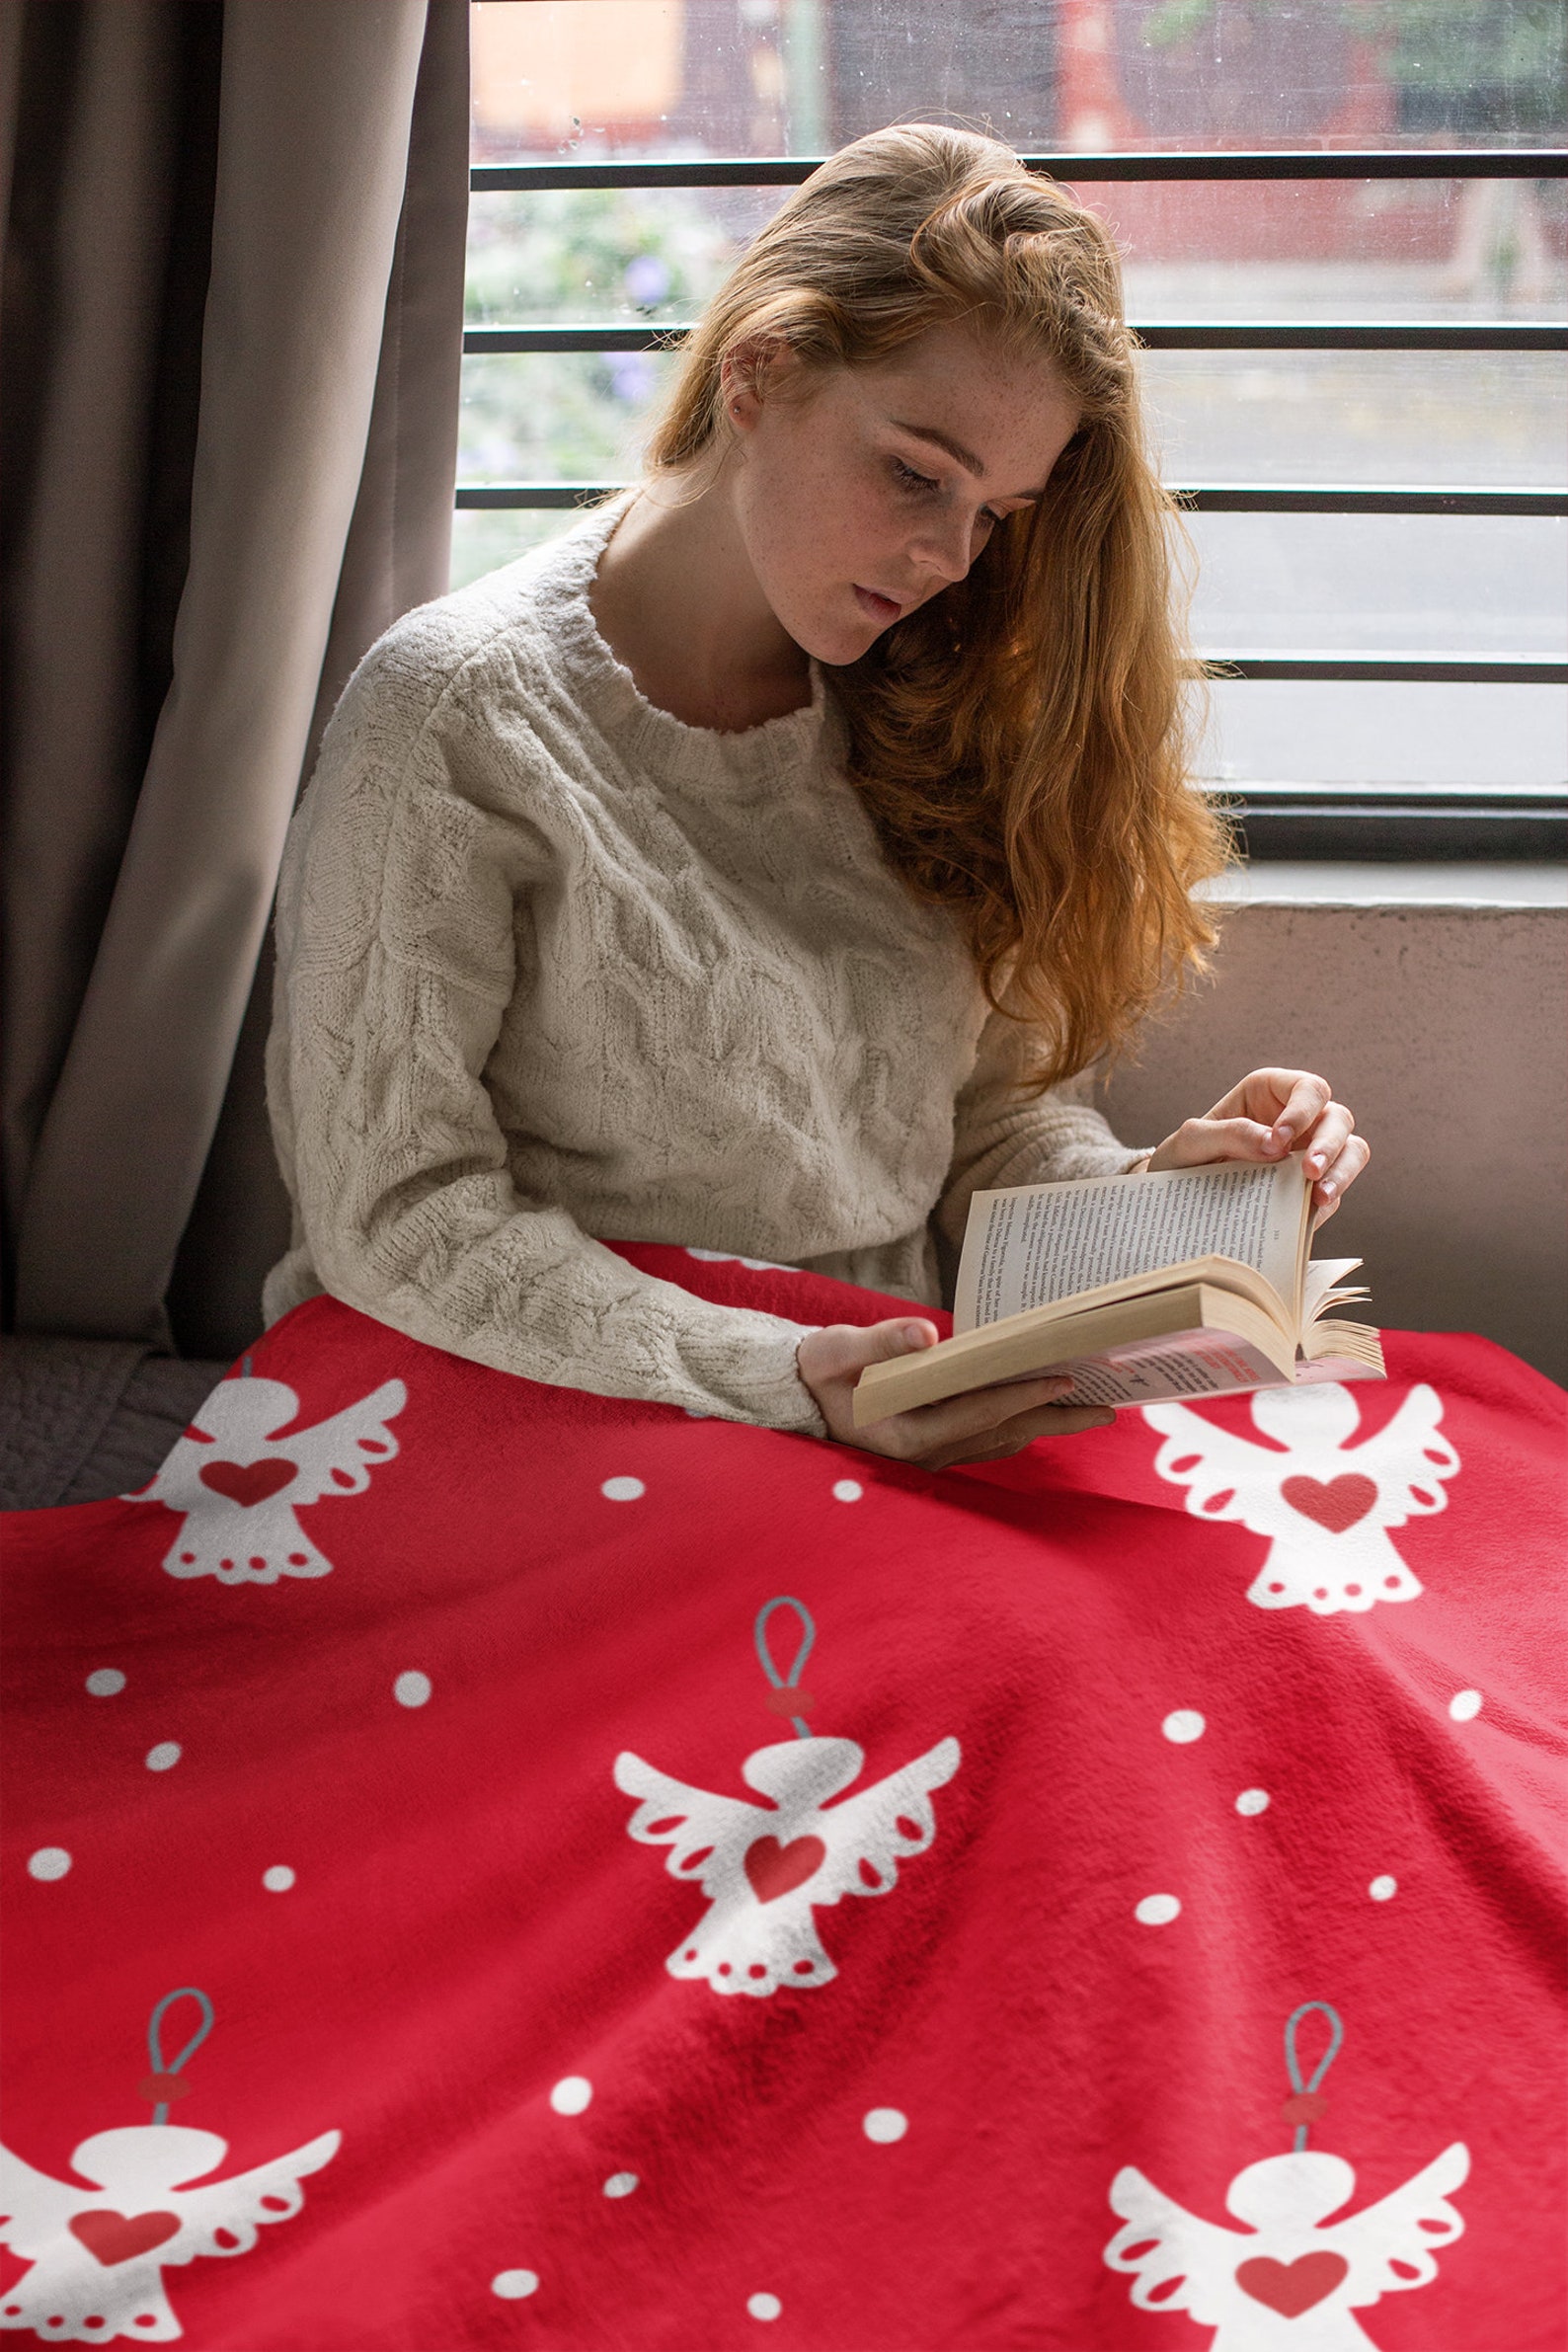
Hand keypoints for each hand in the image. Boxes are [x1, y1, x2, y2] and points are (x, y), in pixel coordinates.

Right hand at [797, 1319, 1113, 1469]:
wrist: (796, 1395)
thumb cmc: (817, 1368)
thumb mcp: (838, 1350)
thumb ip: (880, 1343)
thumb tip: (926, 1335)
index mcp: (906, 1433)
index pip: (977, 1412)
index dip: (1022, 1395)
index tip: (1063, 1378)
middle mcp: (927, 1452)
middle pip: (1004, 1433)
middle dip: (1055, 1420)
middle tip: (1107, 1409)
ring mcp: (934, 1455)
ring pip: (1001, 1440)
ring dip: (1045, 1425)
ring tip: (1089, 1410)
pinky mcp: (935, 1447)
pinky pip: (988, 1439)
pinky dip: (1021, 1425)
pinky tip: (1044, 1413)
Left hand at [1146, 1067, 1368, 1223]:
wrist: (1176, 1201)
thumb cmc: (1182, 1158)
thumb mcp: (1190, 1142)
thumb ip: (1227, 1134)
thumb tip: (1274, 1145)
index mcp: (1271, 1094)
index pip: (1308, 1089)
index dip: (1303, 1110)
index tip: (1279, 1139)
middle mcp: (1299, 1120)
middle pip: (1338, 1119)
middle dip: (1330, 1144)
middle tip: (1310, 1171)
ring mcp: (1309, 1155)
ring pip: (1352, 1152)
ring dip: (1342, 1172)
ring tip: (1320, 1196)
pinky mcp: (1311, 1190)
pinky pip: (1333, 1194)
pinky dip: (1324, 1204)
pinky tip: (1306, 1216)